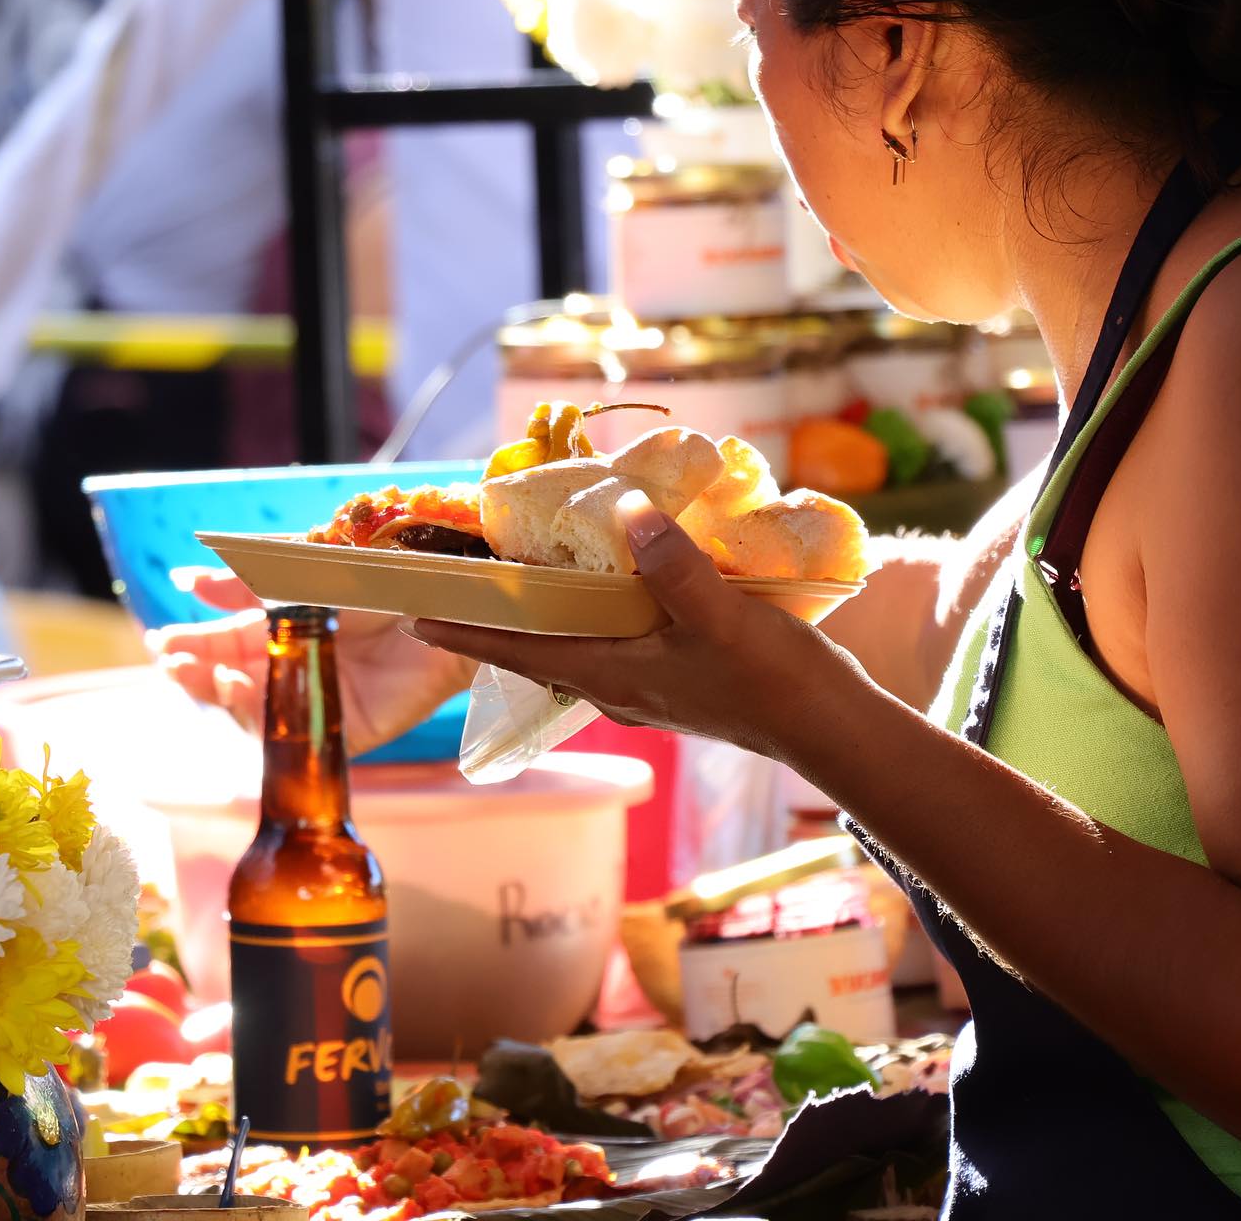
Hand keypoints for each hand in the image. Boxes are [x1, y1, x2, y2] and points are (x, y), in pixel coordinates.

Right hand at [147, 568, 478, 753]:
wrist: (442, 598)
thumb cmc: (380, 577)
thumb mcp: (305, 570)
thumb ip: (248, 581)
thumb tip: (188, 581)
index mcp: (283, 630)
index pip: (224, 645)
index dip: (193, 644)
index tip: (165, 640)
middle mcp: (295, 669)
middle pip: (229, 681)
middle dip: (195, 671)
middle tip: (173, 659)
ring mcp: (316, 700)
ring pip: (251, 712)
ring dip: (217, 693)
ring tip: (201, 671)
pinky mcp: (342, 729)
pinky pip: (290, 736)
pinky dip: (257, 718)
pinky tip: (239, 691)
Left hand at [410, 491, 858, 758]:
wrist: (828, 728)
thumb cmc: (772, 681)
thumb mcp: (721, 617)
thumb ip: (673, 566)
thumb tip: (627, 512)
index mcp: (611, 674)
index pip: (517, 652)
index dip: (464, 634)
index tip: (412, 618)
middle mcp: (616, 685)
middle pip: (538, 647)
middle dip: (498, 617)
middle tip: (467, 577)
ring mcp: (646, 684)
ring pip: (576, 643)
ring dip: (548, 612)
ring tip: (527, 571)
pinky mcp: (674, 677)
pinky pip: (614, 640)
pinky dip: (597, 611)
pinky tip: (615, 582)